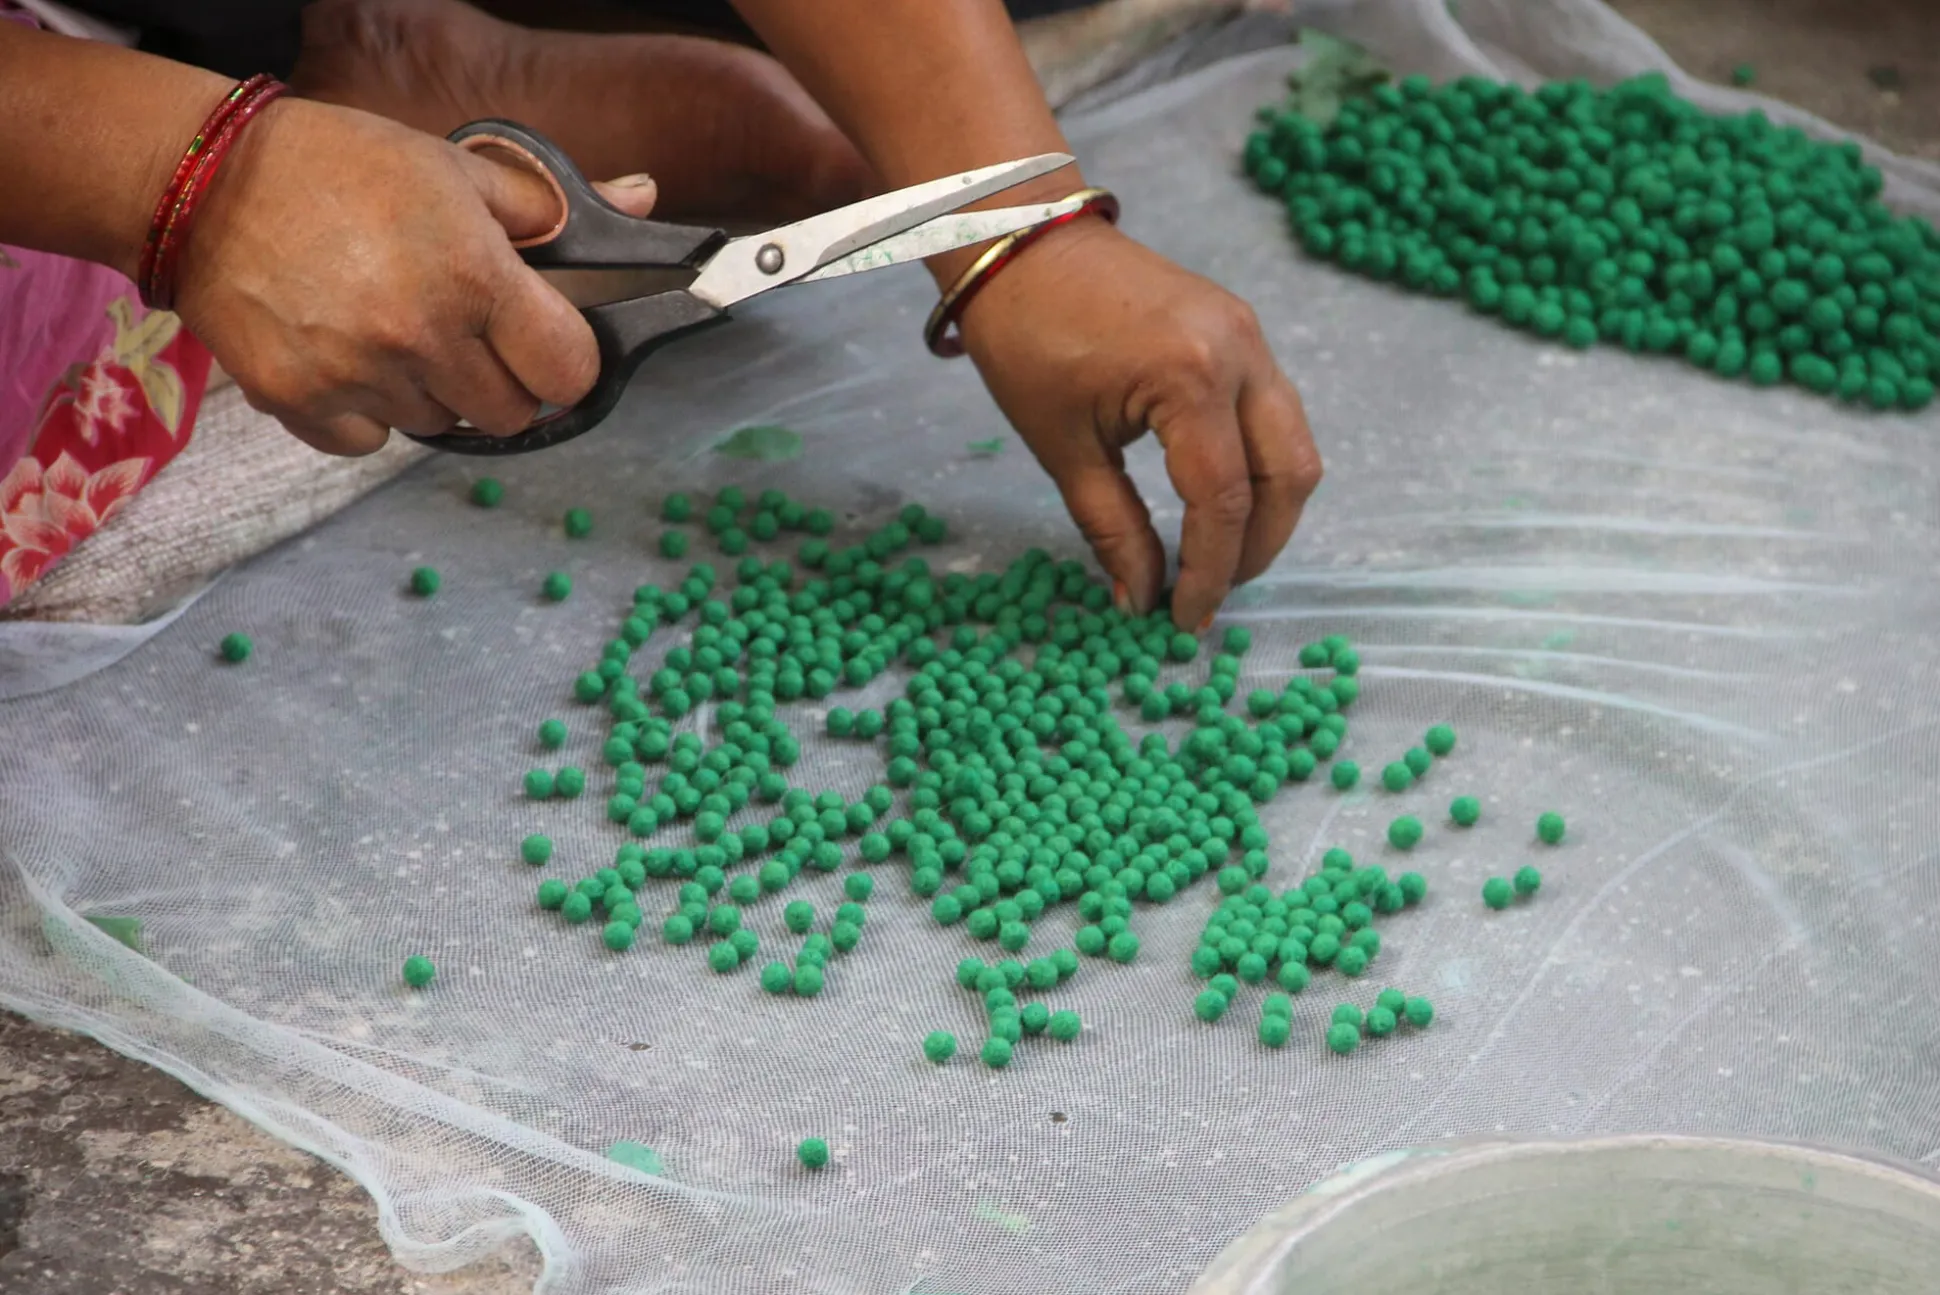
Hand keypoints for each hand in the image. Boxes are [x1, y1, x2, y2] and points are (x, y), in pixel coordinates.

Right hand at [172, 95, 658, 455]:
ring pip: (437, 426)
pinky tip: (346, 356)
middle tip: (466, 338)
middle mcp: (423, 338)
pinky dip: (365, 413)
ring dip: (430, 392)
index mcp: (474, 278)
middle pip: (509, 415)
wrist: (203, 184)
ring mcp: (360, 378)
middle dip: (501, 383)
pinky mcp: (302, 404)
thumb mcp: (453, 167)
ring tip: (392, 331)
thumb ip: (547, 203)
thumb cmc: (340, 167)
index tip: (548, 349)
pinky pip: (368, 441)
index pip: (569, 371)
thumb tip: (638, 199)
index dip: (567, 364)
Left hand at [957, 219, 1320, 630]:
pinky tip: (1217, 503)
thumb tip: (1140, 599)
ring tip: (1215, 557)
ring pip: (1294, 447)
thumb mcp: (1064, 448)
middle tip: (1209, 593)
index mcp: (1191, 378)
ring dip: (1267, 511)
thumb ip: (1113, 529)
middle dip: (1257, 548)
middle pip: (1288, 476)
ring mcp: (1250, 336)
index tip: (1183, 620)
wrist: (1023, 242)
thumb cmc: (1027, 337)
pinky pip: (1275, 415)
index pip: (1224, 502)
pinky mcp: (1243, 331)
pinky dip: (1259, 467)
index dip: (1209, 572)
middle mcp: (1240, 353)